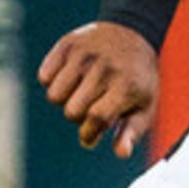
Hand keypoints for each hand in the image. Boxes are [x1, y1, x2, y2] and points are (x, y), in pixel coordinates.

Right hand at [39, 23, 160, 156]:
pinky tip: (71, 77)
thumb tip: (121, 154)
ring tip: (80, 93)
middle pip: (72, 111)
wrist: (132, 33)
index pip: (96, 118)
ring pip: (54, 96)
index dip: (88, 134)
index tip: (90, 137)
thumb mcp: (144, 106)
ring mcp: (84, 55)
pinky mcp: (67, 45)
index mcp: (126, 86)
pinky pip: (44, 77)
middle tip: (89, 108)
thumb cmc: (137, 79)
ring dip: (64, 101)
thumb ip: (131, 133)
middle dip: (77, 118)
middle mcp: (104, 69)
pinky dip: (52, 82)